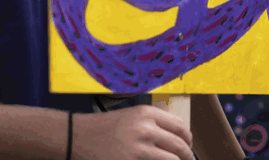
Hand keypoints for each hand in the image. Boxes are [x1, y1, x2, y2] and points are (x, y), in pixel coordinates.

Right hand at [72, 104, 193, 159]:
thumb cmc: (106, 127)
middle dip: (187, 155)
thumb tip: (177, 136)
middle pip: (179, 144)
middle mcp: (146, 128)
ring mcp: (139, 148)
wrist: (80, 137)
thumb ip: (154, 122)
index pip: (180, 125)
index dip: (188, 137)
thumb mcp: (133, 116)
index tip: (188, 144)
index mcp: (147, 113)